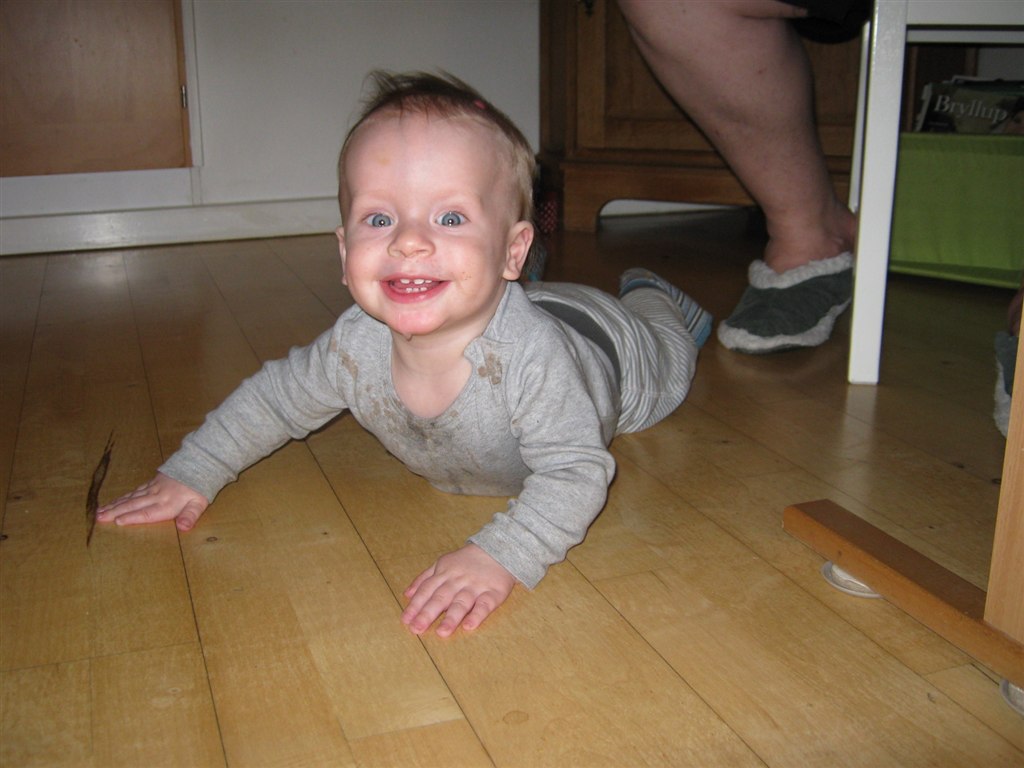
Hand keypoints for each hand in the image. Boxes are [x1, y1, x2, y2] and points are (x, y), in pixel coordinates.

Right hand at [95, 472, 207, 531]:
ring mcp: (152, 488)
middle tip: (98, 518)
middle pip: (133, 505)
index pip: (147, 513)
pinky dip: (123, 497)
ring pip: (130, 498)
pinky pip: (134, 491)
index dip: (133, 517)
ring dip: (114, 505)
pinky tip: (114, 501)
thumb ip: (190, 516)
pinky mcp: (152, 482)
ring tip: (99, 511)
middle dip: (115, 512)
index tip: (117, 521)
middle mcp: (156, 496)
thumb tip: (183, 528)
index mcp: (167, 504)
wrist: (198, 465)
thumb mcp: (199, 504)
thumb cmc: (199, 489)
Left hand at [402, 543, 516, 637]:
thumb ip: (424, 578)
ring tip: (442, 632)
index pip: (427, 590)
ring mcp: (475, 587)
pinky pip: (485, 604)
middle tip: (417, 629)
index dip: (416, 605)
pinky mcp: (493, 592)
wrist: (498, 550)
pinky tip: (469, 626)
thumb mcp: (442, 563)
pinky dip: (477, 615)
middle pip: (441, 597)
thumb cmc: (466, 561)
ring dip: (451, 617)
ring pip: (462, 602)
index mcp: (444, 573)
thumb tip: (407, 594)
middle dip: (428, 613)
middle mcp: (458, 581)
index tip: (406, 620)